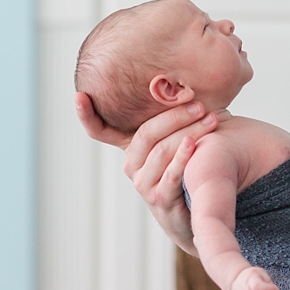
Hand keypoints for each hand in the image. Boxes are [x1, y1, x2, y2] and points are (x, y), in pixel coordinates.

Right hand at [75, 92, 217, 250]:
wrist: (200, 210)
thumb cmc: (190, 166)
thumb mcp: (176, 140)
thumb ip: (170, 118)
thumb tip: (179, 79)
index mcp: (131, 148)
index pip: (100, 130)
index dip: (86, 115)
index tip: (79, 96)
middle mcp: (131, 166)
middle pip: (146, 134)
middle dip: (174, 115)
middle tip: (199, 104)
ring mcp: (143, 184)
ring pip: (162, 151)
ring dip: (189, 132)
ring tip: (210, 119)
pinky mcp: (160, 199)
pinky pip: (170, 175)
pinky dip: (182, 157)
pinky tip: (194, 143)